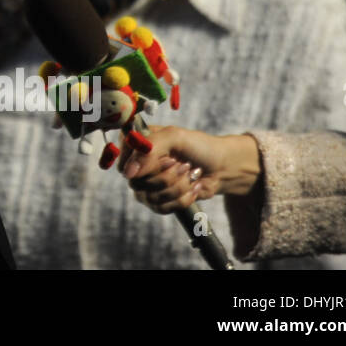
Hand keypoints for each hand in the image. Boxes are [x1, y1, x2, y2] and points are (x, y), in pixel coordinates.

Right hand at [117, 125, 261, 213]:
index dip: (144, 166)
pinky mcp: (160, 201)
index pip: (124, 162)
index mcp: (137, 144)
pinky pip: (162, 208)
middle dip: (167, 176)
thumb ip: (148, 149)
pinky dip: (182, 199)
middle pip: (137, 183)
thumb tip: (128, 173)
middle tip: (182, 165)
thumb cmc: (199, 146)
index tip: (167, 158)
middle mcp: (138, 165)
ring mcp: (147, 185)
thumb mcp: (174, 137)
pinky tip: (191, 188)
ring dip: (177, 187)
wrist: (222, 167)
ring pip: (151, 197)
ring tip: (189, 175)